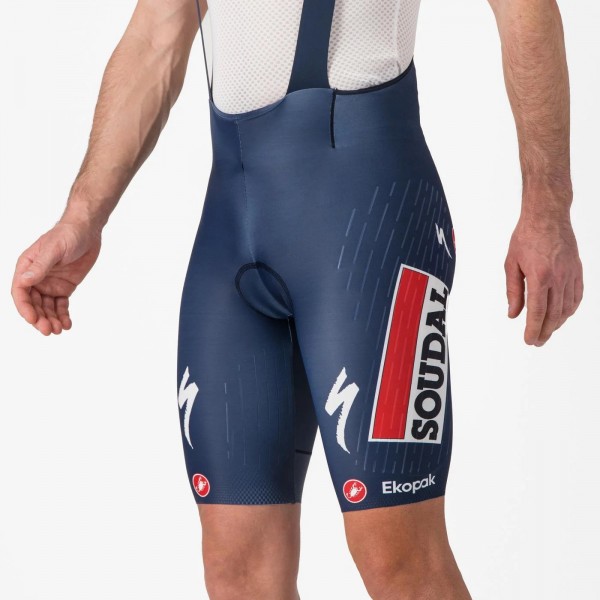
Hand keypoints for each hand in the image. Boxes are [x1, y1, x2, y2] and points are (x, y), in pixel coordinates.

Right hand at [11, 220, 101, 334]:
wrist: (87, 231)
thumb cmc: (67, 234)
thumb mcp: (54, 249)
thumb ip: (41, 266)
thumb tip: (25, 280)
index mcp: (27, 267)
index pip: (20, 292)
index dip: (25, 308)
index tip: (33, 320)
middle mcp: (36, 278)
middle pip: (33, 303)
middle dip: (39, 318)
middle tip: (49, 330)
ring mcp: (50, 283)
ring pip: (46, 307)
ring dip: (51, 320)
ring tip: (59, 330)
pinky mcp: (64, 287)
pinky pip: (60, 305)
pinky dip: (62, 315)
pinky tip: (67, 324)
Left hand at [504, 214, 582, 345]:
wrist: (547, 216)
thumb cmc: (526, 237)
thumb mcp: (511, 264)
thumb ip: (513, 291)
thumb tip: (513, 314)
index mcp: (540, 276)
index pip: (538, 311)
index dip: (534, 329)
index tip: (529, 340)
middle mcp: (558, 277)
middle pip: (554, 313)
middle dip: (545, 331)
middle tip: (537, 341)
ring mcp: (571, 274)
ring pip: (567, 307)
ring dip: (557, 323)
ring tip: (547, 331)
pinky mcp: (578, 270)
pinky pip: (577, 296)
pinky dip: (570, 309)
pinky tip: (562, 315)